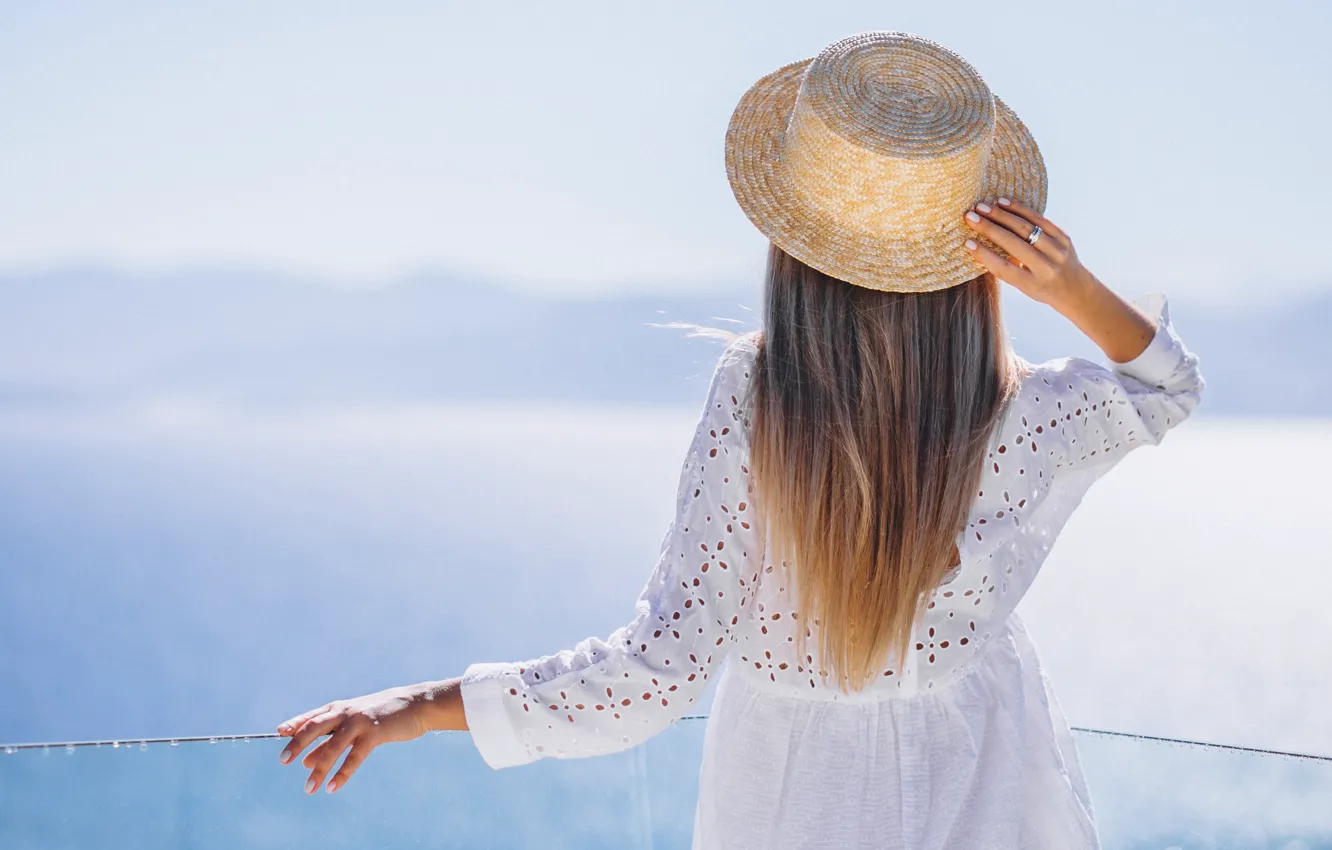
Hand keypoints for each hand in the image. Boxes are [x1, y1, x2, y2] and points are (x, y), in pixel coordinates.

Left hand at [276, 684, 432, 794]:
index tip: (280, 732)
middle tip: (283, 760)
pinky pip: (354, 757)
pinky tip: (332, 787)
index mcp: (339, 708)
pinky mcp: (374, 734)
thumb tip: (305, 763)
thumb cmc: (382, 715)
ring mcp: (359, 722)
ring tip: (308, 788)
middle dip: (298, 743)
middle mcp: (345, 712)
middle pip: (315, 727)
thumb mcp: (353, 726)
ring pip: (333, 746)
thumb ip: (329, 741)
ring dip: (319, 768)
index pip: (312, 717)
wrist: (415, 705)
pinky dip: (342, 773)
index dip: (295, 724)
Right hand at [961, 197, 1090, 307]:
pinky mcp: (1064, 237)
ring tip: (982, 207)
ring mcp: (1058, 251)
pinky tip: (1003, 202)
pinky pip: (1039, 219)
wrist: (1076, 289)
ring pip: (1026, 228)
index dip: (984, 255)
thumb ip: (1006, 268)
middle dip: (989, 228)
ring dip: (1001, 215)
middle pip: (1013, 244)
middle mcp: (1046, 267)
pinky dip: (1019, 209)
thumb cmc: (1040, 288)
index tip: (967, 242)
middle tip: (970, 216)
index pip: (1004, 268)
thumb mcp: (1023, 287)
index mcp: (1032, 284)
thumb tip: (981, 242)